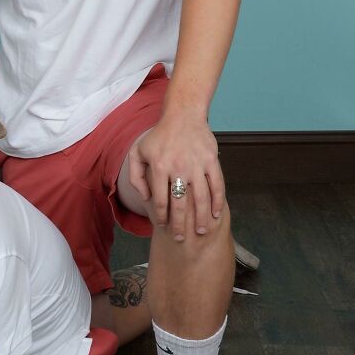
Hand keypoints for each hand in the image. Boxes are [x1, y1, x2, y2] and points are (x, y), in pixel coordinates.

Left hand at [127, 112, 224, 240]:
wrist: (182, 115)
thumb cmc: (158, 136)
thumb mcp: (138, 152)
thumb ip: (136, 176)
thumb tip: (146, 198)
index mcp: (159, 167)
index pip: (160, 200)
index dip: (162, 217)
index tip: (163, 226)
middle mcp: (178, 168)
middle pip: (180, 204)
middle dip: (180, 225)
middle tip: (181, 239)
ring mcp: (197, 165)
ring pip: (201, 198)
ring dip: (201, 218)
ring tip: (200, 231)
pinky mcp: (211, 161)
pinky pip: (217, 185)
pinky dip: (218, 201)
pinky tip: (216, 214)